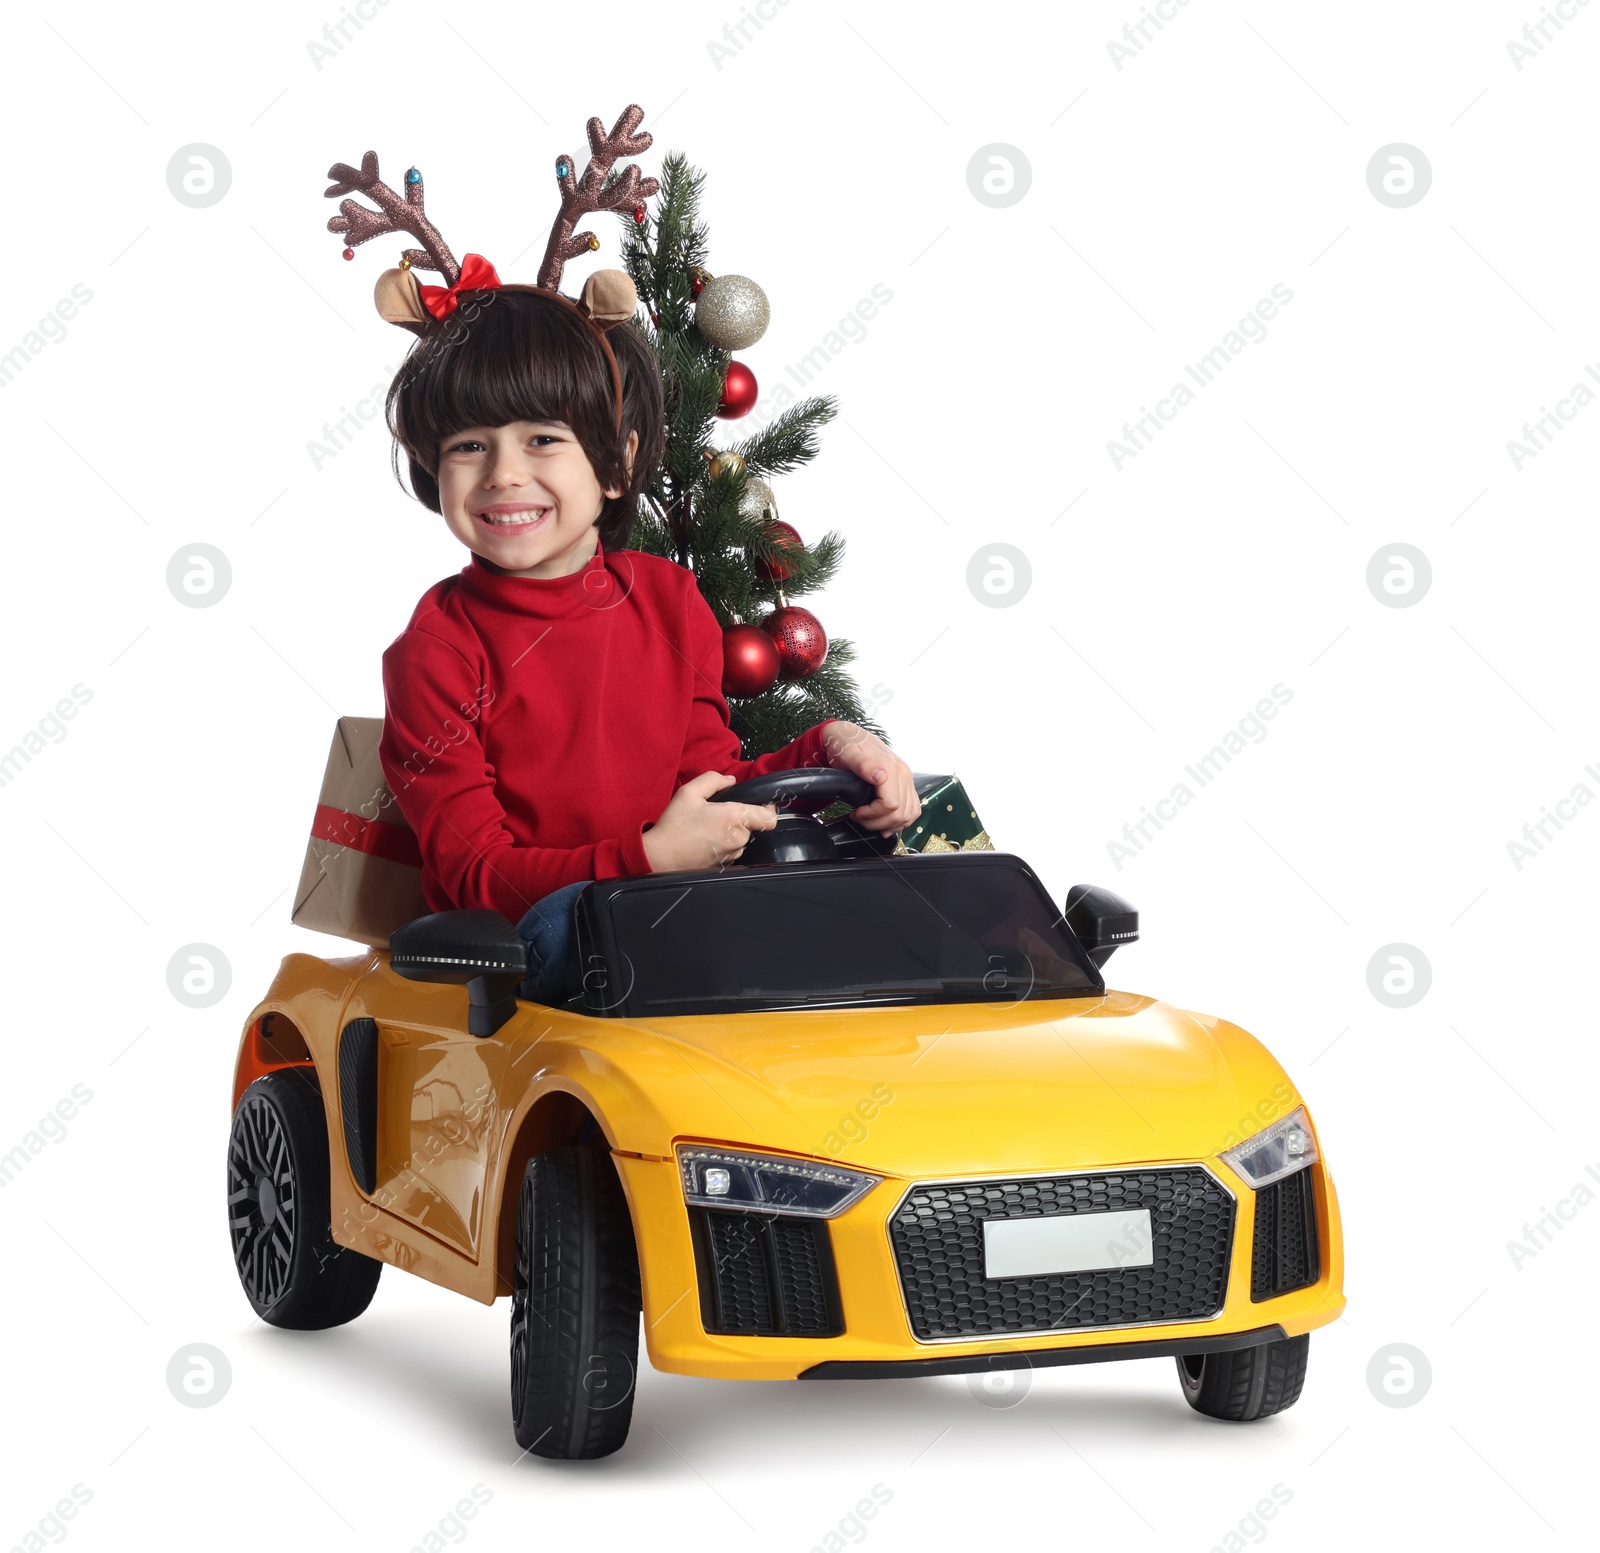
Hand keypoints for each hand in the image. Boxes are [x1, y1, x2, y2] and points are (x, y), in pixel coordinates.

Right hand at [642, 769, 776, 872]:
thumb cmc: (675, 825)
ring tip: (705, 828)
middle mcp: (738, 839)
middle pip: (751, 825)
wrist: (660, 858)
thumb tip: (730, 780)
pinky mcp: (724, 865)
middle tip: (713, 813)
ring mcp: (732, 855)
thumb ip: (713, 780)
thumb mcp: (689, 792)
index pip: (769, 818)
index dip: (768, 809)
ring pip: (740, 838)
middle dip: (737, 818)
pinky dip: (721, 844)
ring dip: (729, 832)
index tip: (757, 804)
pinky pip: (730, 850)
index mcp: (734, 818)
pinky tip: (702, 841)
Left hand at [822, 721, 921, 834]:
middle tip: (860, 819)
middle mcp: (904, 774)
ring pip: (909, 814)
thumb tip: (881, 777)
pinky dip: (901, 820)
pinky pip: (913, 808)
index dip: (872, 815)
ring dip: (890, 824)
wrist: (849, 736)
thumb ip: (864, 765)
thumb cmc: (846, 746)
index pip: (891, 805)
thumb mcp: (848, 754)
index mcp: (891, 768)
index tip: (856, 813)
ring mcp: (907, 779)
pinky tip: (887, 823)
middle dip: (878, 823)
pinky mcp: (906, 784)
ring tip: (871, 822)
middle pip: (901, 813)